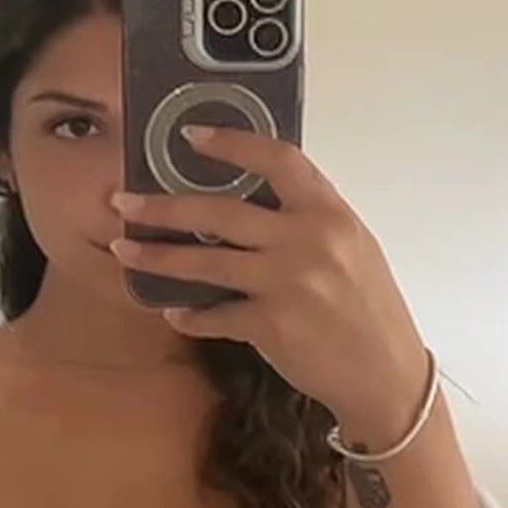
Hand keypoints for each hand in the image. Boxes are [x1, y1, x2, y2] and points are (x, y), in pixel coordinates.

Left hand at [109, 126, 434, 439]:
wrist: (386, 372)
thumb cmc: (366, 304)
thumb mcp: (350, 246)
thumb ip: (304, 219)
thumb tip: (246, 195)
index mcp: (330, 213)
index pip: (280, 160)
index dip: (233, 143)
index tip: (190, 135)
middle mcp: (309, 241)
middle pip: (220, 212)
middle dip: (163, 207)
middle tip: (122, 201)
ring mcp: (288, 283)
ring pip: (205, 263)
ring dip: (158, 257)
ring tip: (123, 250)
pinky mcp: (272, 325)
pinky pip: (215, 315)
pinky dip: (190, 315)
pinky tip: (174, 312)